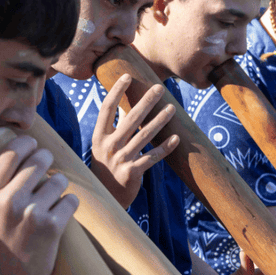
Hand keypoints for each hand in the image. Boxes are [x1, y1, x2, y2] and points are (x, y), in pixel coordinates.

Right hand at [0, 135, 77, 274]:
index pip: (11, 153)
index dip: (27, 144)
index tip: (34, 146)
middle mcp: (8, 200)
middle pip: (40, 160)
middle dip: (47, 162)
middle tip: (47, 172)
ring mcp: (31, 213)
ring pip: (59, 180)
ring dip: (59, 187)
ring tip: (52, 200)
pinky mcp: (52, 226)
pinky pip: (71, 200)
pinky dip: (70, 205)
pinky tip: (62, 214)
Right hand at [91, 74, 179, 207]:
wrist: (103, 198)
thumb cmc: (106, 167)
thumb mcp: (104, 146)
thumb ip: (115, 126)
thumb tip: (125, 103)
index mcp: (99, 136)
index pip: (108, 108)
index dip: (117, 91)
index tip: (128, 76)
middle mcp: (108, 145)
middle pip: (130, 118)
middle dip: (146, 101)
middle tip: (160, 88)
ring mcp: (120, 159)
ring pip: (144, 136)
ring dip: (160, 121)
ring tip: (172, 108)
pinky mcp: (131, 172)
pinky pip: (152, 157)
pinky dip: (164, 148)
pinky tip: (176, 139)